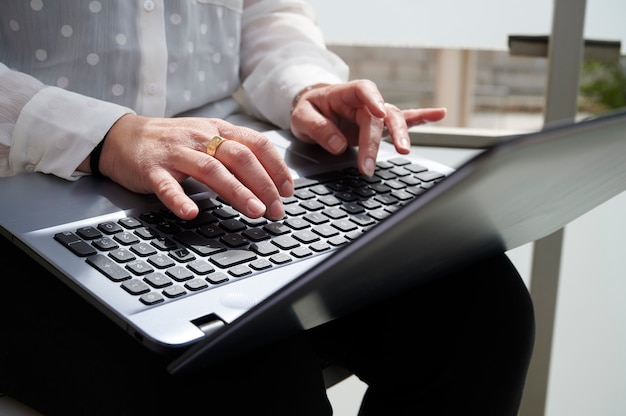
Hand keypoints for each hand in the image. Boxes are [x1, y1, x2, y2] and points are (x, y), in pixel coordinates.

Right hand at [86, 114, 293, 220]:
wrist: (123, 136)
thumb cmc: (173, 142)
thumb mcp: (208, 139)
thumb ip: (236, 154)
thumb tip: (271, 179)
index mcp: (218, 130)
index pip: (256, 144)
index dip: (276, 167)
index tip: (288, 190)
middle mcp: (201, 138)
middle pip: (239, 157)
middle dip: (263, 184)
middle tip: (276, 210)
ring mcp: (176, 152)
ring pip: (211, 170)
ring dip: (236, 191)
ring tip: (254, 211)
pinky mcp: (152, 169)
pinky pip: (167, 185)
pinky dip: (179, 199)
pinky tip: (191, 212)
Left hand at [289, 79, 446, 175]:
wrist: (314, 110)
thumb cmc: (309, 110)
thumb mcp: (302, 117)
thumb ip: (318, 128)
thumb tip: (338, 144)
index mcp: (346, 92)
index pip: (363, 90)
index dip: (372, 100)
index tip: (378, 113)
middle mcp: (366, 101)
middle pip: (379, 116)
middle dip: (377, 140)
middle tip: (369, 165)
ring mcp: (376, 114)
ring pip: (395, 120)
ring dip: (401, 135)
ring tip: (404, 150)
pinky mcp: (381, 126)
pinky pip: (404, 120)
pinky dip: (422, 118)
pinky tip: (439, 114)